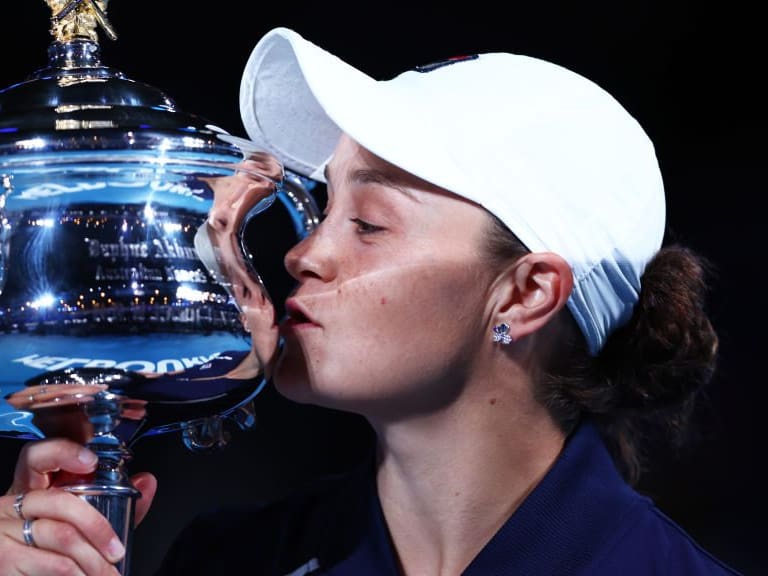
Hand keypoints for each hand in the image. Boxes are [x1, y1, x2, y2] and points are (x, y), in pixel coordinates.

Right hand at [0, 438, 156, 574]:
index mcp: (29, 491)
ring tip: (108, 574)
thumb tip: (147, 481)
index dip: (62, 453)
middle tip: (117, 553)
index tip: (89, 461)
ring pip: (62, 535)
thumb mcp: (74, 526)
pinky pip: (54, 564)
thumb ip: (112, 506)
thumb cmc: (44, 555)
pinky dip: (78, 574)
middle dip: (99, 528)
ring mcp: (3, 532)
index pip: (37, 457)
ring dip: (94, 561)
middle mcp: (11, 506)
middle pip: (61, 502)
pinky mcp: (3, 559)